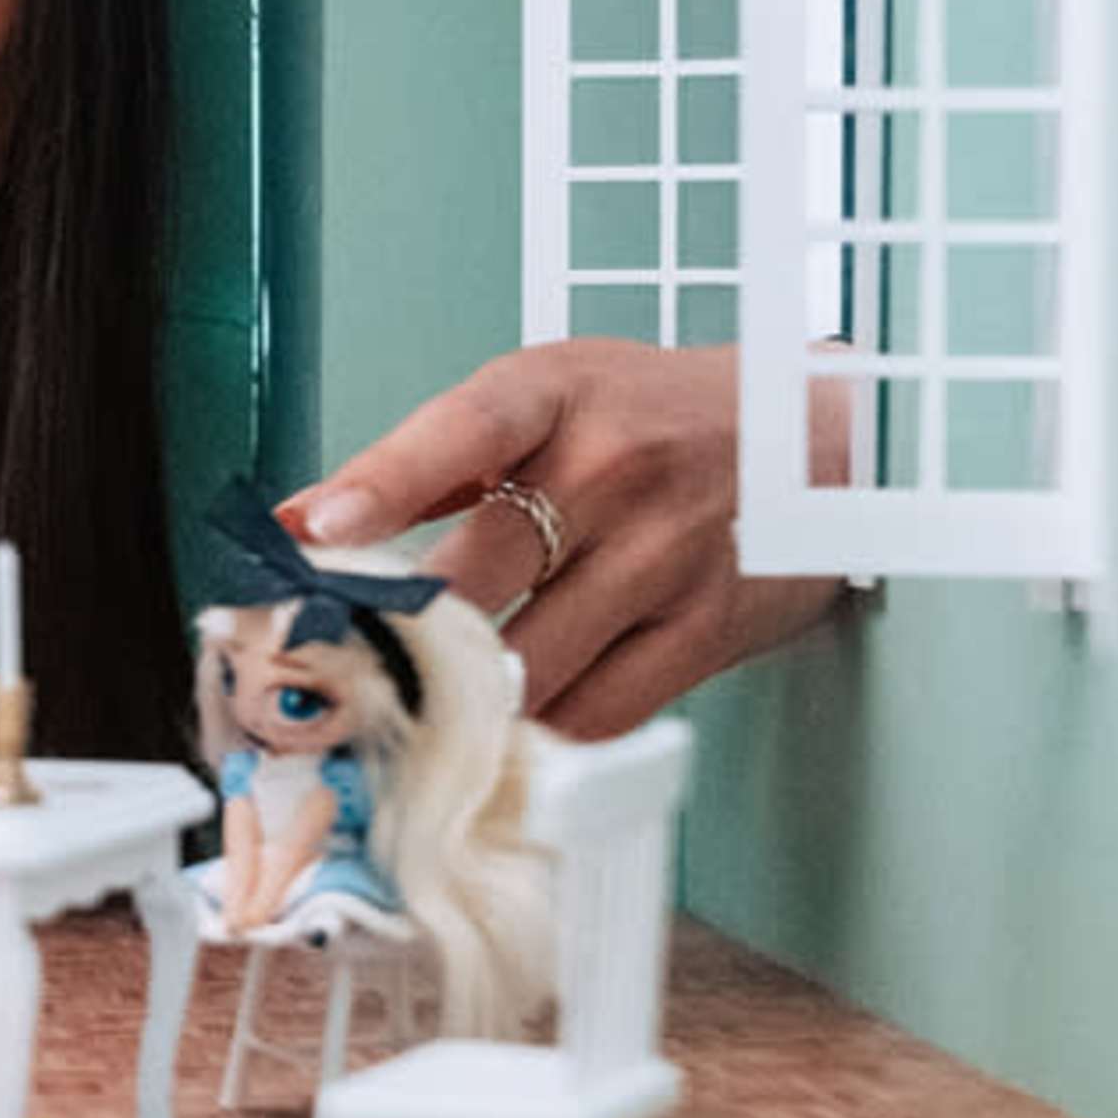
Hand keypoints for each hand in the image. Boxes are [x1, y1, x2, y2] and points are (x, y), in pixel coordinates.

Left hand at [279, 340, 839, 742]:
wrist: (816, 439)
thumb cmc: (655, 417)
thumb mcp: (547, 398)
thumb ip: (426, 461)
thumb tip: (301, 522)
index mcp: (554, 395)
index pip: (459, 432)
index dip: (381, 484)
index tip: (316, 533)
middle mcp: (611, 469)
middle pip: (479, 573)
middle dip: (402, 630)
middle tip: (345, 665)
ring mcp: (665, 554)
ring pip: (532, 661)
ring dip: (472, 692)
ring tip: (432, 699)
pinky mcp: (706, 628)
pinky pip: (598, 708)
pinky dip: (547, 722)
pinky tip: (526, 705)